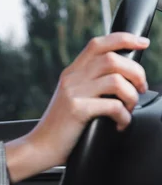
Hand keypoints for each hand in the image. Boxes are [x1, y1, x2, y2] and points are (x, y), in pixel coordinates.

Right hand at [6, 32, 149, 182]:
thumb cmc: (62, 126)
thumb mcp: (73, 97)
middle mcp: (72, 78)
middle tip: (140, 89)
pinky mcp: (76, 109)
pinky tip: (119, 125)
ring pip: (116, 80)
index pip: (98, 43)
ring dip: (131, 95)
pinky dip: (124, 117)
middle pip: (112, 58)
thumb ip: (91, 84)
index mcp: (72, 72)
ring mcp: (73, 92)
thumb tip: (124, 79)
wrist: (40, 146)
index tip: (143, 43)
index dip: (124, 38)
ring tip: (128, 108)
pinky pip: (112, 106)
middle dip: (136, 72)